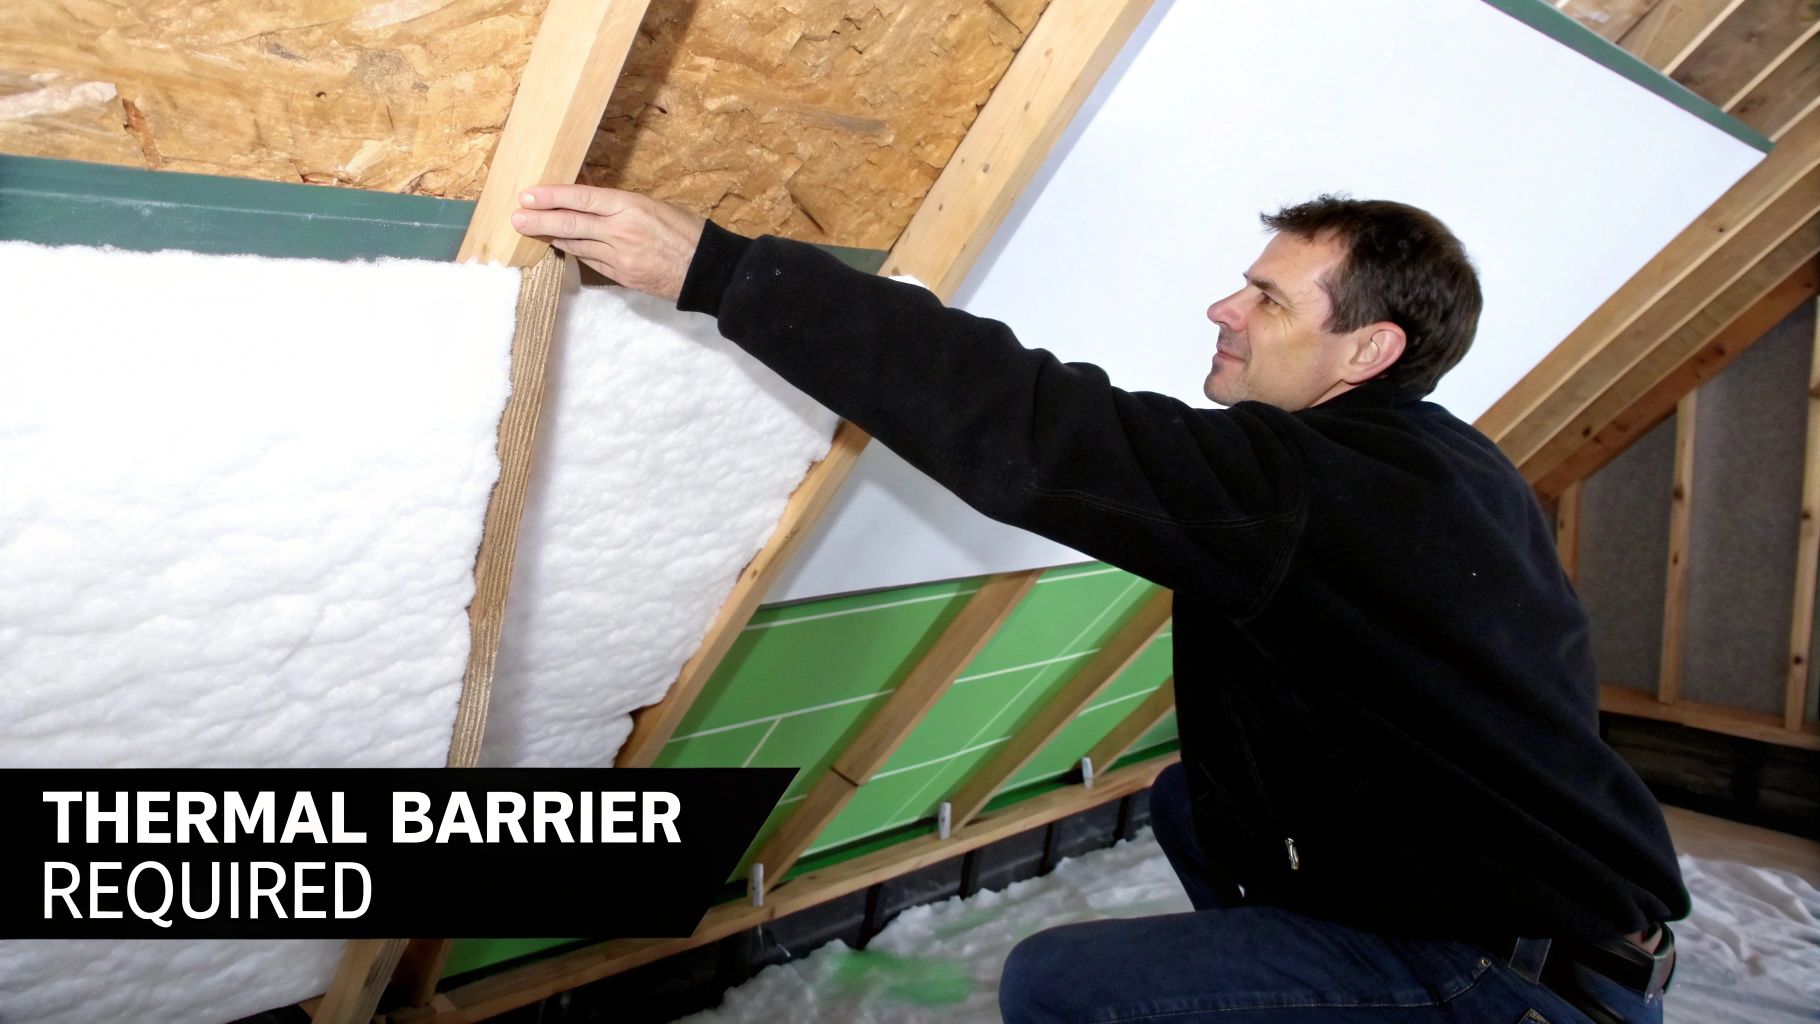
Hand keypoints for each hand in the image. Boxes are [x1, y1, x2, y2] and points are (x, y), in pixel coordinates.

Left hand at [511, 185, 705, 301]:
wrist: (707, 269)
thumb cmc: (687, 231)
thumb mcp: (655, 206)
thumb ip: (622, 205)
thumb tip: (590, 201)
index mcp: (631, 207)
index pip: (581, 199)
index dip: (551, 197)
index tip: (528, 196)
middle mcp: (621, 232)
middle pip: (571, 225)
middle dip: (539, 221)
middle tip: (515, 218)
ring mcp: (620, 258)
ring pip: (576, 246)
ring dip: (552, 238)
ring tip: (531, 231)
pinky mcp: (622, 276)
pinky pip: (591, 261)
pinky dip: (575, 252)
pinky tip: (562, 246)